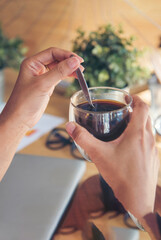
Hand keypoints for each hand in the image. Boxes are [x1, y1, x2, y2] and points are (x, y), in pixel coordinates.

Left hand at [1, 47, 82, 129]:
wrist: (20, 118)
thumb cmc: (25, 102)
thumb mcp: (43, 84)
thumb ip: (60, 72)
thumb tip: (75, 62)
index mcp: (32, 63)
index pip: (52, 52)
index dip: (66, 55)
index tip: (78, 60)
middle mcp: (36, 67)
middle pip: (56, 59)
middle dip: (69, 61)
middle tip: (81, 67)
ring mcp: (41, 76)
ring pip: (59, 68)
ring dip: (69, 69)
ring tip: (81, 72)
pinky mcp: (46, 85)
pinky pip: (59, 76)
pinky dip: (67, 76)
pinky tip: (74, 76)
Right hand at [66, 95, 159, 221]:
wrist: (138, 198)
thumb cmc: (121, 177)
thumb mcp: (99, 154)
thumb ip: (83, 138)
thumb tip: (71, 126)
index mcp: (137, 133)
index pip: (143, 106)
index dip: (135, 98)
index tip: (127, 96)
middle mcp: (148, 139)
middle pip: (146, 116)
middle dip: (136, 109)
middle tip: (123, 110)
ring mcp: (153, 149)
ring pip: (148, 128)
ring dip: (139, 123)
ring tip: (125, 126)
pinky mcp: (153, 158)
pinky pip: (148, 140)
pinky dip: (141, 136)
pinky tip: (128, 146)